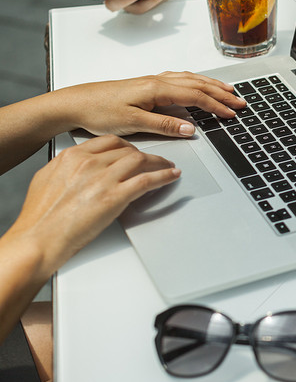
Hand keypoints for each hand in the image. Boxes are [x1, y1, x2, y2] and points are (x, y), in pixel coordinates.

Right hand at [9, 135, 180, 272]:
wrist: (39, 238)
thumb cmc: (40, 217)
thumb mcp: (47, 179)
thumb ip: (66, 168)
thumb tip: (75, 167)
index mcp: (72, 157)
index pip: (109, 142)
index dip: (127, 146)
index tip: (134, 150)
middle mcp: (89, 163)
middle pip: (127, 150)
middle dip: (145, 155)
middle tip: (154, 160)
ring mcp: (103, 179)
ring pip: (140, 161)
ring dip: (159, 163)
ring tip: (168, 167)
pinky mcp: (115, 197)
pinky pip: (147, 180)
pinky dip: (163, 176)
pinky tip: (171, 176)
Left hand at [53, 71, 245, 137]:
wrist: (75, 102)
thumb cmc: (98, 111)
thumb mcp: (132, 123)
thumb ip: (164, 125)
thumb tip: (190, 128)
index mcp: (156, 89)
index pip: (195, 96)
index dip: (216, 106)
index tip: (232, 114)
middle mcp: (157, 81)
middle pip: (198, 84)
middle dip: (221, 93)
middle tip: (240, 102)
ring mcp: (153, 81)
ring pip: (190, 79)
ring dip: (211, 85)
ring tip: (228, 90)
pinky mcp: (147, 85)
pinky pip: (180, 79)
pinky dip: (196, 82)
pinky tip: (198, 84)